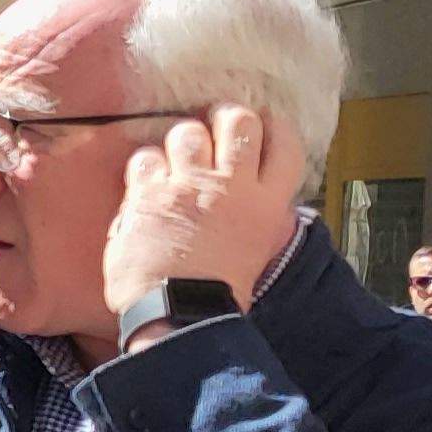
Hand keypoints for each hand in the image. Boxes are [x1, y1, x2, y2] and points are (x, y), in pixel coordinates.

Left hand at [101, 104, 306, 316]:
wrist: (179, 314)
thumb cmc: (217, 295)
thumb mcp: (255, 251)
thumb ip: (255, 218)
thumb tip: (256, 201)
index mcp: (268, 206)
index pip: (286, 147)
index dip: (274, 127)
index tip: (264, 123)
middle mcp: (233, 187)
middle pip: (239, 122)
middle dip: (226, 117)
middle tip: (215, 127)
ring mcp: (190, 186)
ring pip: (189, 131)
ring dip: (181, 140)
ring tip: (177, 160)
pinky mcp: (150, 194)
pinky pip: (146, 157)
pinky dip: (145, 165)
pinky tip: (145, 182)